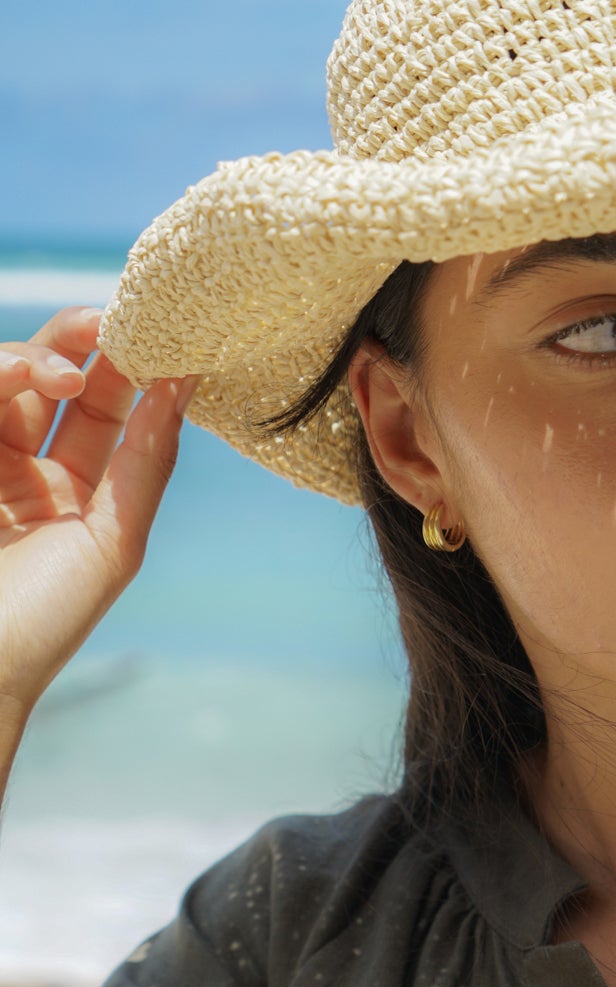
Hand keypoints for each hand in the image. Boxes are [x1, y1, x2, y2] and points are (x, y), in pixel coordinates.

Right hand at [0, 305, 196, 716]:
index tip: (162, 334)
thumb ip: (145, 463)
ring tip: (62, 371)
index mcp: (74, 492)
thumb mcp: (112, 542)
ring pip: (5, 378)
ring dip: (34, 357)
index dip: (126, 366)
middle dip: (79, 340)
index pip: (101, 407)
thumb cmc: (46, 620)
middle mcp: (25, 470)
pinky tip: (29, 375)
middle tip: (109, 321)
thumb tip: (182, 387)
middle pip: (51, 376)